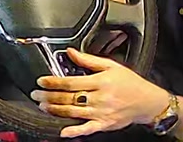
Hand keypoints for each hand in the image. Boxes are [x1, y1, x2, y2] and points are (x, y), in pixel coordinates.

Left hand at [31, 49, 170, 136]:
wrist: (147, 101)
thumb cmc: (130, 82)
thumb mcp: (110, 65)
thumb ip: (88, 60)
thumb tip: (70, 52)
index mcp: (100, 81)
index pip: (71, 82)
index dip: (54, 82)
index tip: (41, 81)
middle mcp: (99, 98)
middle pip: (69, 98)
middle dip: (49, 96)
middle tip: (36, 94)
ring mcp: (101, 113)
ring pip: (74, 112)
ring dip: (55, 110)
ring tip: (43, 106)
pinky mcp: (104, 124)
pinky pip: (87, 129)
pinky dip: (74, 131)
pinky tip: (63, 131)